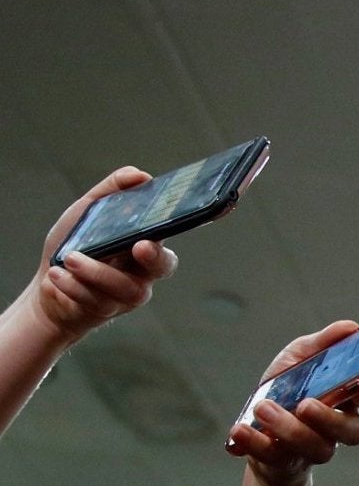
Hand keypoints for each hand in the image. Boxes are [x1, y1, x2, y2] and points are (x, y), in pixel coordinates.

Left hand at [16, 168, 177, 342]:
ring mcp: (127, 294)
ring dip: (97, 271)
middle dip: (154, 256)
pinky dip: (73, 285)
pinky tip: (58, 274)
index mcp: (144, 241)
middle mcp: (143, 270)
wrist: (51, 283)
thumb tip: (138, 175)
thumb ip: (112, 192)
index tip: (180, 216)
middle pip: (163, 266)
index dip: (181, 226)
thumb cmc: (75, 245)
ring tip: (70, 258)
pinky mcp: (107, 311)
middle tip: (139, 246)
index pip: (170, 233)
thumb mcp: (88, 212)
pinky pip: (97, 300)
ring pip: (126, 287)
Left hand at [226, 319, 358, 485]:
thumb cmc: (288, 388)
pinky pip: (275, 458)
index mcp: (346, 398)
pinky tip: (241, 430)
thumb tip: (350, 328)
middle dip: (331, 419)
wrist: (257, 425)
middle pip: (354, 432)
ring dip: (289, 428)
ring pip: (317, 448)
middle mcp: (336, 427)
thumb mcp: (301, 358)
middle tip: (305, 405)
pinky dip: (256, 444)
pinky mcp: (285, 463)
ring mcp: (313, 448)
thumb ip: (324, 344)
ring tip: (263, 408)